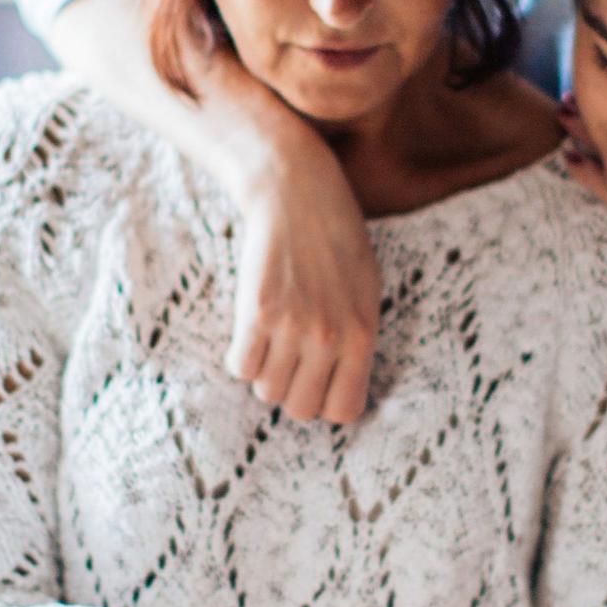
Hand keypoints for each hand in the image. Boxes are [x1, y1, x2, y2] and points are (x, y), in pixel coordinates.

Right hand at [230, 137, 381, 423]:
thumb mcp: (366, 293)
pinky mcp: (256, 313)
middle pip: (300, 408)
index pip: (344, 410)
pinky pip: (240, 367)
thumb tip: (340, 387)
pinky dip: (241, 357)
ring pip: (267, 390)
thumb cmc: (337, 242)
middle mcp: (330, 338)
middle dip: (292, 390)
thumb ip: (356, 341)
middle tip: (289, 361)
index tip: (317, 383)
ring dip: (264, 373)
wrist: (299, 195)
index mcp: (363, 336)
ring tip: (270, 342)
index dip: (326, 401)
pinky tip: (250, 334)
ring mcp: (292, 327)